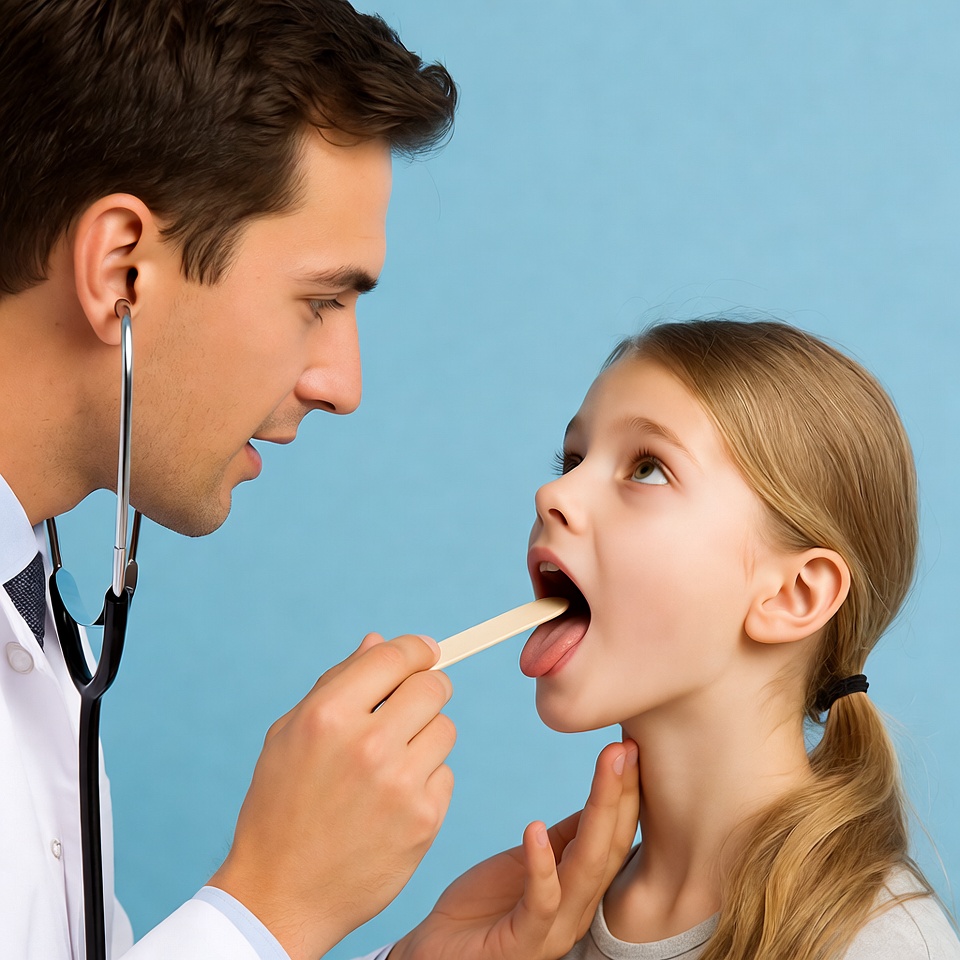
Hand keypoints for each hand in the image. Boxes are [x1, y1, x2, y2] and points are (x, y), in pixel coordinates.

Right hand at [209, 632, 455, 959]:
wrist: (281, 894)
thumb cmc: (281, 805)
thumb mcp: (290, 734)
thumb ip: (338, 682)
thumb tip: (379, 642)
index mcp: (329, 715)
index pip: (395, 656)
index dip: (417, 649)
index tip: (425, 653)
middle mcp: (368, 744)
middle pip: (433, 687)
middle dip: (427, 688)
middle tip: (412, 704)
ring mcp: (400, 784)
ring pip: (446, 729)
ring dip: (426, 736)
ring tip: (393, 760)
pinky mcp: (424, 819)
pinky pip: (446, 774)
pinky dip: (426, 779)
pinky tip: (394, 799)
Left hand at [390, 739, 639, 959]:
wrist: (438, 953)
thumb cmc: (483, 907)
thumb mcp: (528, 859)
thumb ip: (565, 837)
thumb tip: (599, 797)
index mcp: (581, 886)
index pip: (614, 833)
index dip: (624, 789)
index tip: (628, 745)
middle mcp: (578, 909)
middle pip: (611, 847)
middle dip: (621, 794)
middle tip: (625, 748)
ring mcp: (553, 929)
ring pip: (587, 870)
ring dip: (600, 815)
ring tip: (605, 769)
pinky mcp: (521, 943)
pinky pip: (540, 904)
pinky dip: (541, 866)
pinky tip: (535, 830)